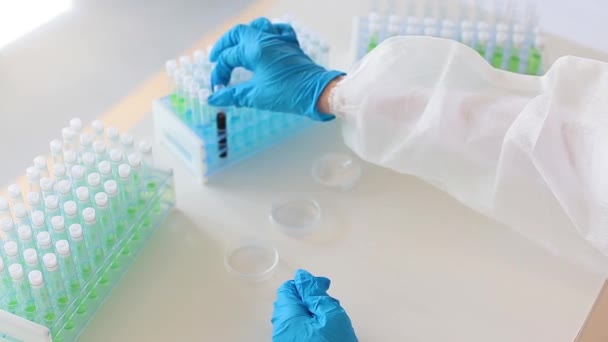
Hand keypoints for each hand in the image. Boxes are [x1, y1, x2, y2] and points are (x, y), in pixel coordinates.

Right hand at [208, 17, 344, 120]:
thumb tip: (213, 99)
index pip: (228, 57)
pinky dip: (268, 33)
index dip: (219, 73)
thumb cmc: (288, 93)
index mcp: (255, 49)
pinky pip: (278, 30)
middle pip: (238, 33)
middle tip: (216, 58)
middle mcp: (266, 39)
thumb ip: (232, 95)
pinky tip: (265, 42)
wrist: (317, 92)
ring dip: (244, 35)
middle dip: (224, 45)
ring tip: (237, 47)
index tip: (218, 89)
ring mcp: (280, 39)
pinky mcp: (291, 45)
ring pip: (258, 26)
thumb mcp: (256, 96)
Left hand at [271, 269, 357, 341]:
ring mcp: (284, 341)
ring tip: (331, 321)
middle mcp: (280, 330)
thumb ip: (315, 293)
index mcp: (286, 317)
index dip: (306, 284)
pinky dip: (310, 327)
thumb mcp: (331, 315)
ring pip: (295, 318)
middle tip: (331, 306)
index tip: (325, 287)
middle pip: (290, 303)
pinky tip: (326, 333)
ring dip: (312, 314)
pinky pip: (297, 331)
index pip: (288, 289)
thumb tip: (302, 276)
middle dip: (311, 300)